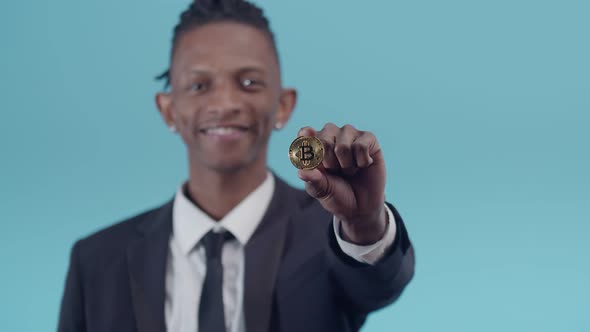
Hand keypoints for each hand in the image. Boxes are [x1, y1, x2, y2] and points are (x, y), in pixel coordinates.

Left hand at [297, 123, 387, 244]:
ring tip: (349, 169)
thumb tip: (301, 173)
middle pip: (324, 142)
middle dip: (330, 164)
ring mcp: (349, 133)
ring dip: (346, 166)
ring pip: (342, 147)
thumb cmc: (336, 194)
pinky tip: (362, 165)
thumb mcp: (321, 190)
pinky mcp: (368, 137)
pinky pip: (361, 147)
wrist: (361, 205)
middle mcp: (330, 133)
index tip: (305, 136)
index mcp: (313, 144)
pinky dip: (361, 162)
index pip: (305, 134)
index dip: (305, 136)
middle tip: (336, 171)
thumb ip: (312, 180)